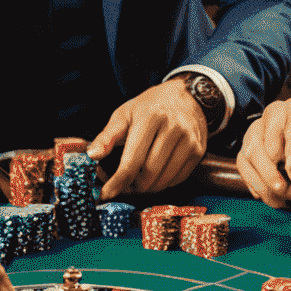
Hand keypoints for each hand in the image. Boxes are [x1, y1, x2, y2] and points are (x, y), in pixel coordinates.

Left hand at [89, 80, 205, 197]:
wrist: (185, 96)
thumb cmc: (149, 107)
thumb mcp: (124, 114)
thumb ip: (107, 136)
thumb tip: (92, 155)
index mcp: (150, 116)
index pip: (132, 160)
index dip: (118, 181)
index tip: (106, 194)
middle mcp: (172, 127)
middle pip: (149, 173)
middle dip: (133, 185)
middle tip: (125, 183)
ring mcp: (188, 139)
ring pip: (164, 179)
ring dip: (148, 187)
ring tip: (139, 178)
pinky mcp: (198, 150)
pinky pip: (178, 179)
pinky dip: (164, 182)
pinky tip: (157, 172)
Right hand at [235, 99, 290, 209]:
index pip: (287, 130)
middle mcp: (271, 119)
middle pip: (257, 144)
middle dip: (269, 173)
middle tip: (286, 192)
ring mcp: (258, 134)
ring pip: (246, 158)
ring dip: (262, 184)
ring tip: (283, 201)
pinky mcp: (253, 151)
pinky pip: (245, 170)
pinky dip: (257, 188)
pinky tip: (276, 199)